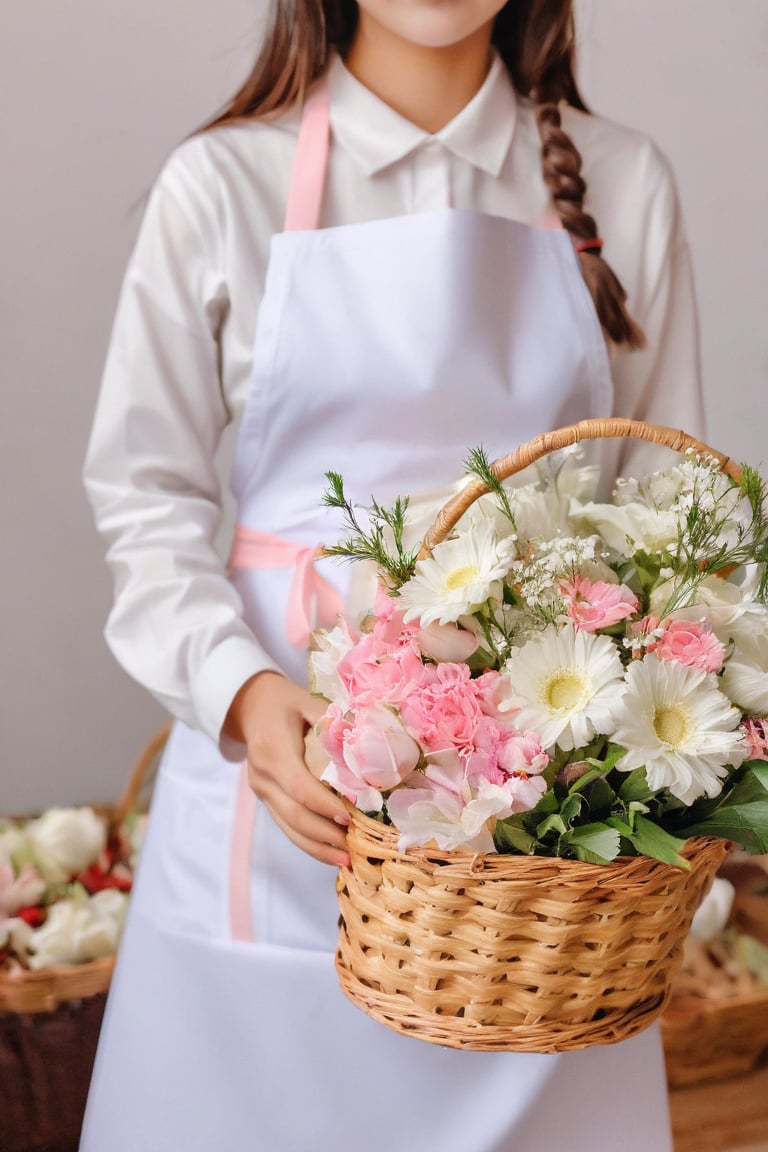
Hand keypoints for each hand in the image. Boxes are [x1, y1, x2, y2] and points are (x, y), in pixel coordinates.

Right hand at [224, 672, 349, 867]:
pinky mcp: (266, 798)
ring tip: (346, 859)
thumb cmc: (286, 703)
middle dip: (324, 834)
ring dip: (317, 847)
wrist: (250, 706)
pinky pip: (285, 825)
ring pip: (287, 827)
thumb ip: (333, 721)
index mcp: (272, 748)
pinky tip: (330, 853)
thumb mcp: (308, 701)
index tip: (349, 818)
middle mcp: (262, 775)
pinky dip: (307, 842)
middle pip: (293, 814)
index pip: (299, 786)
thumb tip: (369, 742)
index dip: (324, 805)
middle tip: (354, 847)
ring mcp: (261, 790)